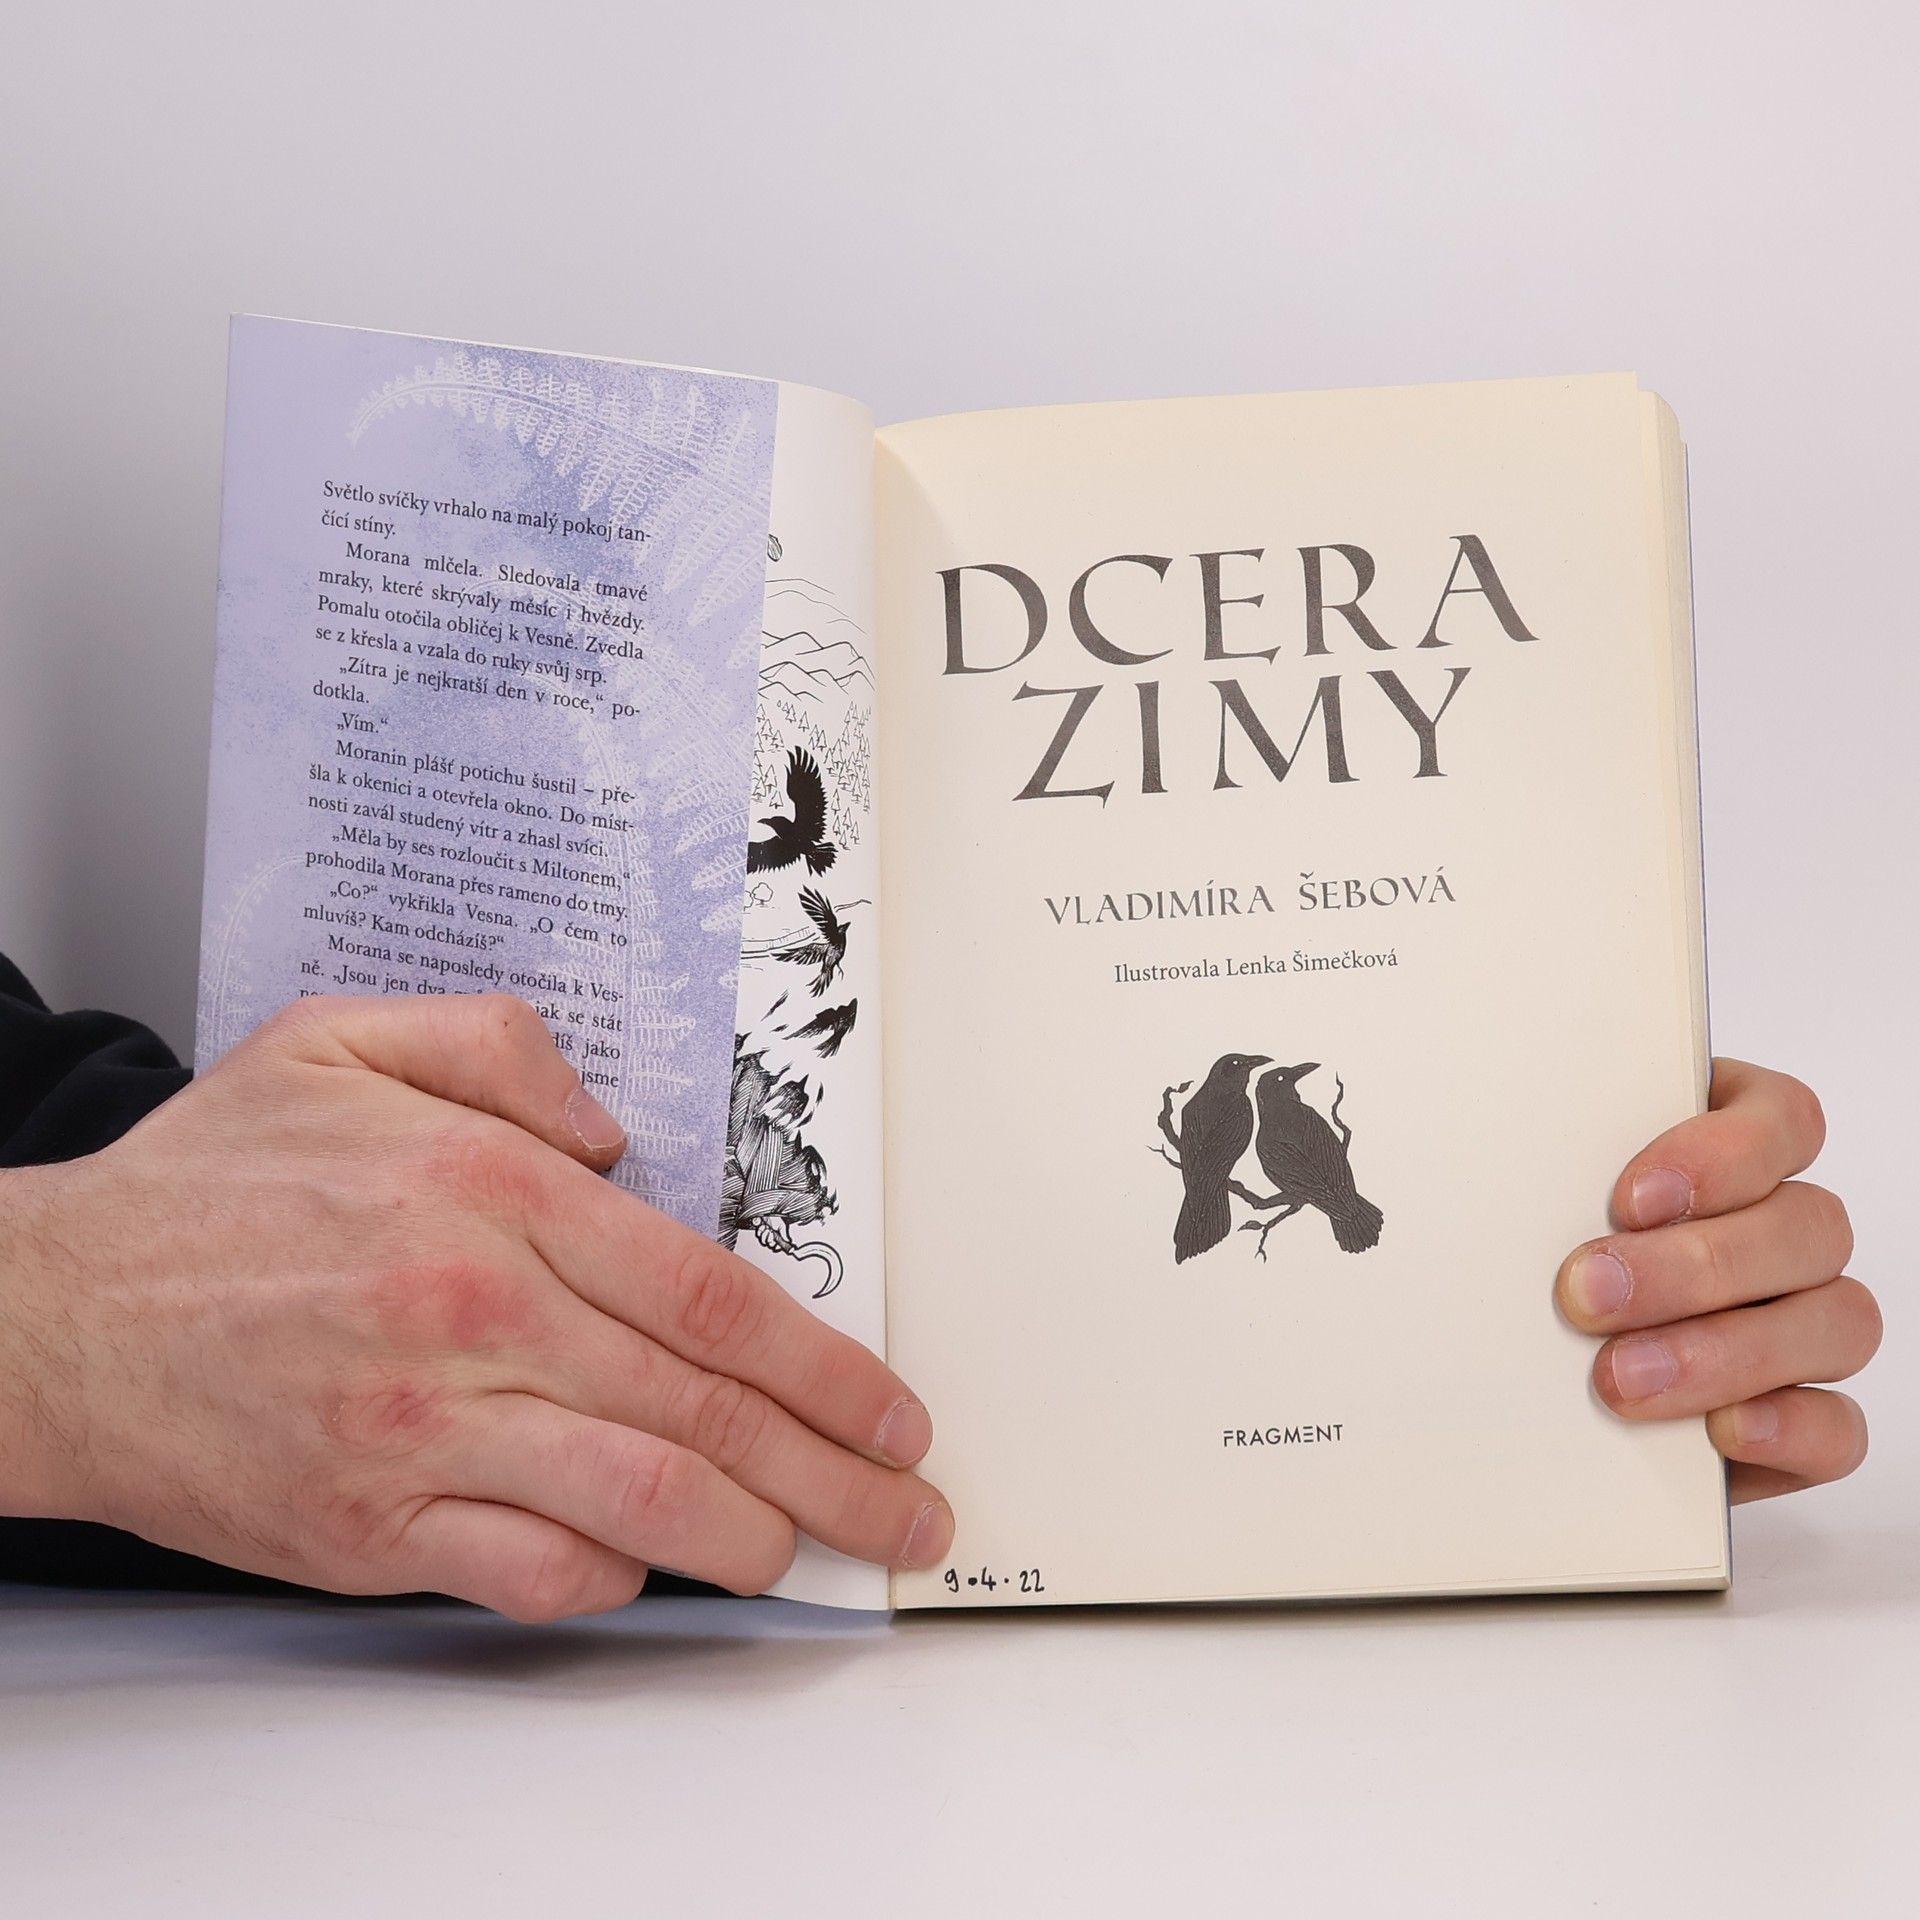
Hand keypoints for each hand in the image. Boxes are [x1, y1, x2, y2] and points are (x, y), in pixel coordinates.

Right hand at [0, 995, 951, 1617]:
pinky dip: (611, 1580)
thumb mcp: (344, 1040)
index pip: (711, 1292)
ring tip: (819, 1552)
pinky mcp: (371, 1528)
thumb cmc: (207, 1185)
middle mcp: (475, 1319)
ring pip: (640, 1503)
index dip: (822, 1360)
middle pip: (704, 1409)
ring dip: (753, 1540)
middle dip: (832, 1469)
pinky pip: (530, 1572)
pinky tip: (651, 1567)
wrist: (51, 1318)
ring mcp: (425, 1434)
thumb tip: (618, 1131)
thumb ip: (500, 1047)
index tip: (890, 1403)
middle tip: (906, 1507)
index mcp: (490, 1197)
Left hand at [1556, 1059, 1880, 1501]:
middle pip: (1805, 1227)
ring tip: (1623, 1376)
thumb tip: (1502, 1162)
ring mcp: (1805, 1322)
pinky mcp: (1804, 1417)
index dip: (1722, 1156)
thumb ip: (1558, 1173)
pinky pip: (1837, 1425)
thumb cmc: (1539, 1248)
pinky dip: (1785, 1428)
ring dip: (1726, 1350)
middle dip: (1694, 1265)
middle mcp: (1785, 1230)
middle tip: (1590, 1294)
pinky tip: (1717, 1429)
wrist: (1517, 1370)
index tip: (1630, 1199)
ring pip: (1835, 1321)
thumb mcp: (1542, 1196)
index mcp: (1736, 1147)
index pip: (1783, 1121)